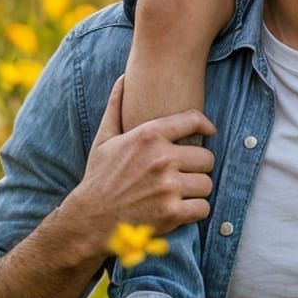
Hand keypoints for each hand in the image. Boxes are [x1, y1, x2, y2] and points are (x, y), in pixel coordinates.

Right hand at [67, 77, 216, 253]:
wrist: (88, 220)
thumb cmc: (98, 178)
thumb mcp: (104, 139)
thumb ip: (117, 107)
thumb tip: (123, 78)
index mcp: (149, 136)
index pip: (194, 121)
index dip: (205, 126)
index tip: (209, 132)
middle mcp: (162, 158)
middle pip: (206, 157)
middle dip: (198, 166)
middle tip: (186, 172)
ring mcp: (168, 187)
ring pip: (207, 183)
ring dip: (197, 190)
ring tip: (182, 191)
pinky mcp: (172, 213)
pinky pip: (203, 207)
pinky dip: (195, 211)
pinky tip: (181, 209)